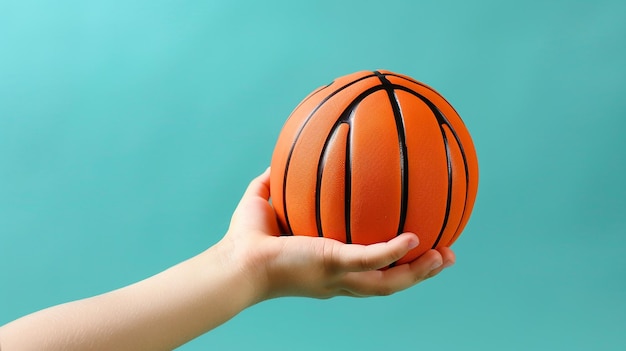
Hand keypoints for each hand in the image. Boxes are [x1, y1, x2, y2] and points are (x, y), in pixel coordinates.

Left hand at [220, 168, 455, 300]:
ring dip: (419, 270)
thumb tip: (281, 158)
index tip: (417, 249)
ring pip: (391, 281)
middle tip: (445, 256)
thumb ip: (276, 182)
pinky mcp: (334, 264)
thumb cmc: (247, 240)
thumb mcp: (266, 203)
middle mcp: (341, 278)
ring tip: (445, 256)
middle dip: (419, 272)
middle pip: (391, 281)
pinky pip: (372, 260)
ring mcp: (340, 275)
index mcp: (331, 266)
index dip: (396, 263)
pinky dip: (394, 252)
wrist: (237, 262)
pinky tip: (415, 240)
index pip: (371, 269)